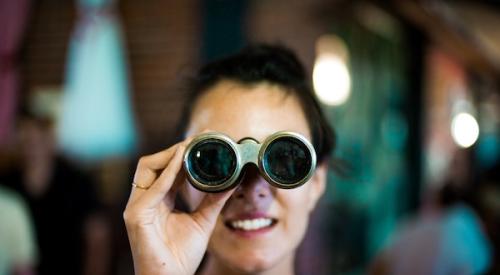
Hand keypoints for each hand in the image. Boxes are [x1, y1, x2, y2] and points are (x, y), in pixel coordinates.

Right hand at [123, 141, 233, 274]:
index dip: (182, 154)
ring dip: (169, 155)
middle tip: (198, 139)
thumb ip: (214, 200)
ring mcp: (137, 207)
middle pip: (153, 163)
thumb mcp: (203, 221)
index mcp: (158, 201)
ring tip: (189, 146)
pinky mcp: (136, 216)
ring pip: (147, 168)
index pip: (166, 169)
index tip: (203, 141)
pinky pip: (152, 189)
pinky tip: (181, 160)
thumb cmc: (181, 255)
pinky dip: (167, 173)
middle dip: (174, 149)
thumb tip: (233, 181)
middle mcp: (144, 200)